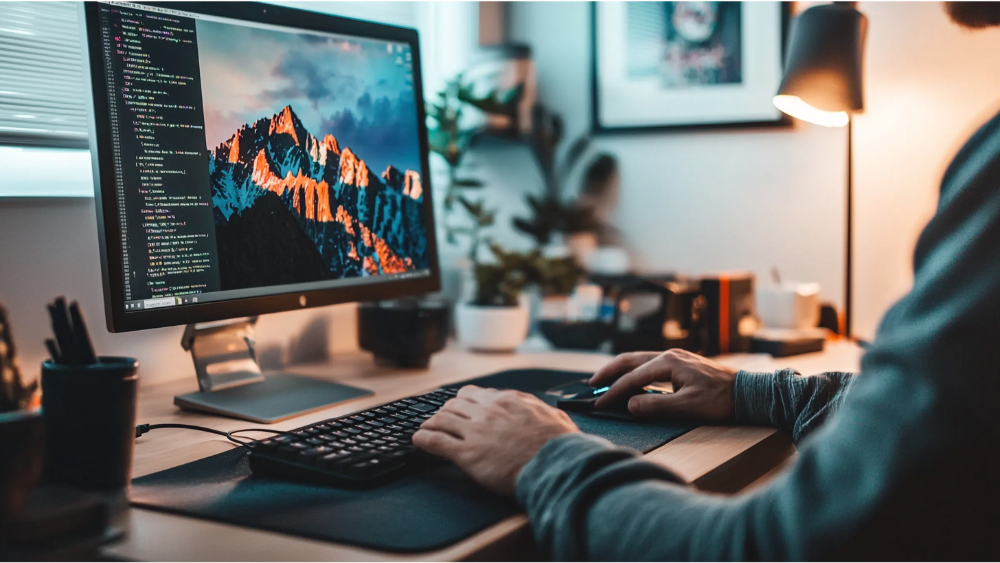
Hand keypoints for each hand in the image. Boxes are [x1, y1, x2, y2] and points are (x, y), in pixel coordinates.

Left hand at [412, 385, 578, 495]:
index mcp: (508, 400)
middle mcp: (488, 411)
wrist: (554, 465)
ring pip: (441, 419)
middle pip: (454, 404)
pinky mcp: (467, 454)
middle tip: (440, 419)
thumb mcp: (555, 416)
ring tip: (426, 428)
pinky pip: (436, 441)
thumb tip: (542, 410)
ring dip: (431, 423)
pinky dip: (423, 439)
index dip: (463, 401)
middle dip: (445, 411)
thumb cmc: (559, 446)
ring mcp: (475, 431)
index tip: (459, 406)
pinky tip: (418, 440)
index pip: (474, 393)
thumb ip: (541, 410)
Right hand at [589, 349, 737, 421]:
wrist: (747, 392)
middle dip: (609, 372)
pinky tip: (631, 378)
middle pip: (630, 360)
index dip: (614, 392)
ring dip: (620, 368)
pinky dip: (634, 369)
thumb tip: (629, 405)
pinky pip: (649, 363)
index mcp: (668, 363)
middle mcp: (669, 355)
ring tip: (605, 379)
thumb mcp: (687, 407)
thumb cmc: (720, 400)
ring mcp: (675, 357)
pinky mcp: (680, 362)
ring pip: (639, 359)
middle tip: (591, 384)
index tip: (599, 403)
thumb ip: (656, 406)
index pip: (632, 378)